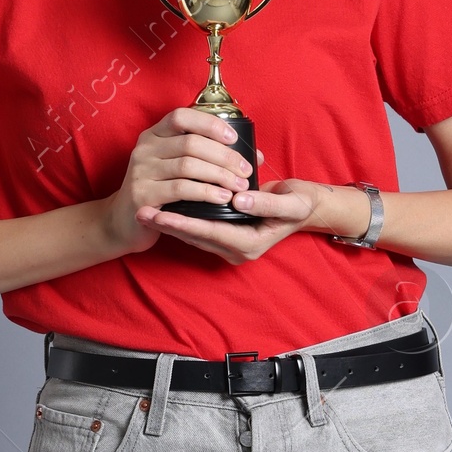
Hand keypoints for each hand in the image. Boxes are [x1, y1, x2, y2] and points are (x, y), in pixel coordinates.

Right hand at [100, 108, 258, 254]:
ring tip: (239, 186)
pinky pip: (181, 189)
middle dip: (224, 157)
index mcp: (154, 134)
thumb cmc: (160, 192)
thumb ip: (211, 157)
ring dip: (219, 175)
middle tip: (246, 171)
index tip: (234, 139)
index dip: (210, 124)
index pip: (182, 116)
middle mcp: (145, 148)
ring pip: (189, 165)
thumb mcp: (179, 168)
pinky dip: (206, 192)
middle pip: (191, 143)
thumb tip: (257, 156)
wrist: (125, 222)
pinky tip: (222, 198)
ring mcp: (141, 171)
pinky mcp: (142, 195)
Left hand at [144, 175, 372, 265]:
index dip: (184, 224)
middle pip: (195, 238)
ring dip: (169, 223)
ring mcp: (231, 245)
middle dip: (168, 225)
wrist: (309, 207)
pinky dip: (181, 220)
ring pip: (193, 235)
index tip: (161, 214)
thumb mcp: (291, 202)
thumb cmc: (302, 202)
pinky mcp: (226, 235)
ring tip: (143, 211)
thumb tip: (241, 201)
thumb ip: (268, 202)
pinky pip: (199, 230)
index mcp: (250, 243)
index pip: (211, 234)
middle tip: (141, 212)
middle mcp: (237, 250)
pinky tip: (162, 208)